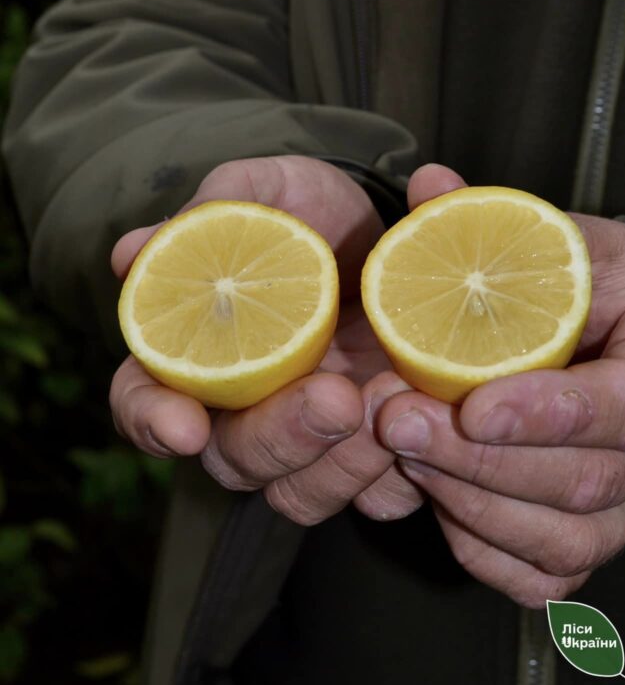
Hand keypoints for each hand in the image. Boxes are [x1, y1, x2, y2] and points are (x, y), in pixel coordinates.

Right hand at [110, 156, 458, 523]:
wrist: (389, 223)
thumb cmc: (309, 207)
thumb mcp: (267, 188)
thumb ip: (211, 212)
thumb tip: (130, 254)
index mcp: (197, 353)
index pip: (144, 402)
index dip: (151, 421)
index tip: (186, 425)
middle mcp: (247, 408)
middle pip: (235, 461)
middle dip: (283, 440)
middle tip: (337, 397)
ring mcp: (313, 437)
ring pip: (304, 495)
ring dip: (347, 465)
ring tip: (393, 397)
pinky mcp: (376, 450)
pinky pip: (383, 496)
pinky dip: (407, 473)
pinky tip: (433, 421)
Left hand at [371, 168, 624, 606]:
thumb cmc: (605, 282)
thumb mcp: (567, 236)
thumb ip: (500, 221)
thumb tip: (429, 184)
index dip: (552, 413)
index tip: (472, 404)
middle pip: (586, 481)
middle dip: (478, 460)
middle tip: (396, 417)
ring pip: (566, 538)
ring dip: (471, 503)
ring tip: (405, 452)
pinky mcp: (601, 530)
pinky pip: (551, 573)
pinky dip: (485, 551)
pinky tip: (439, 501)